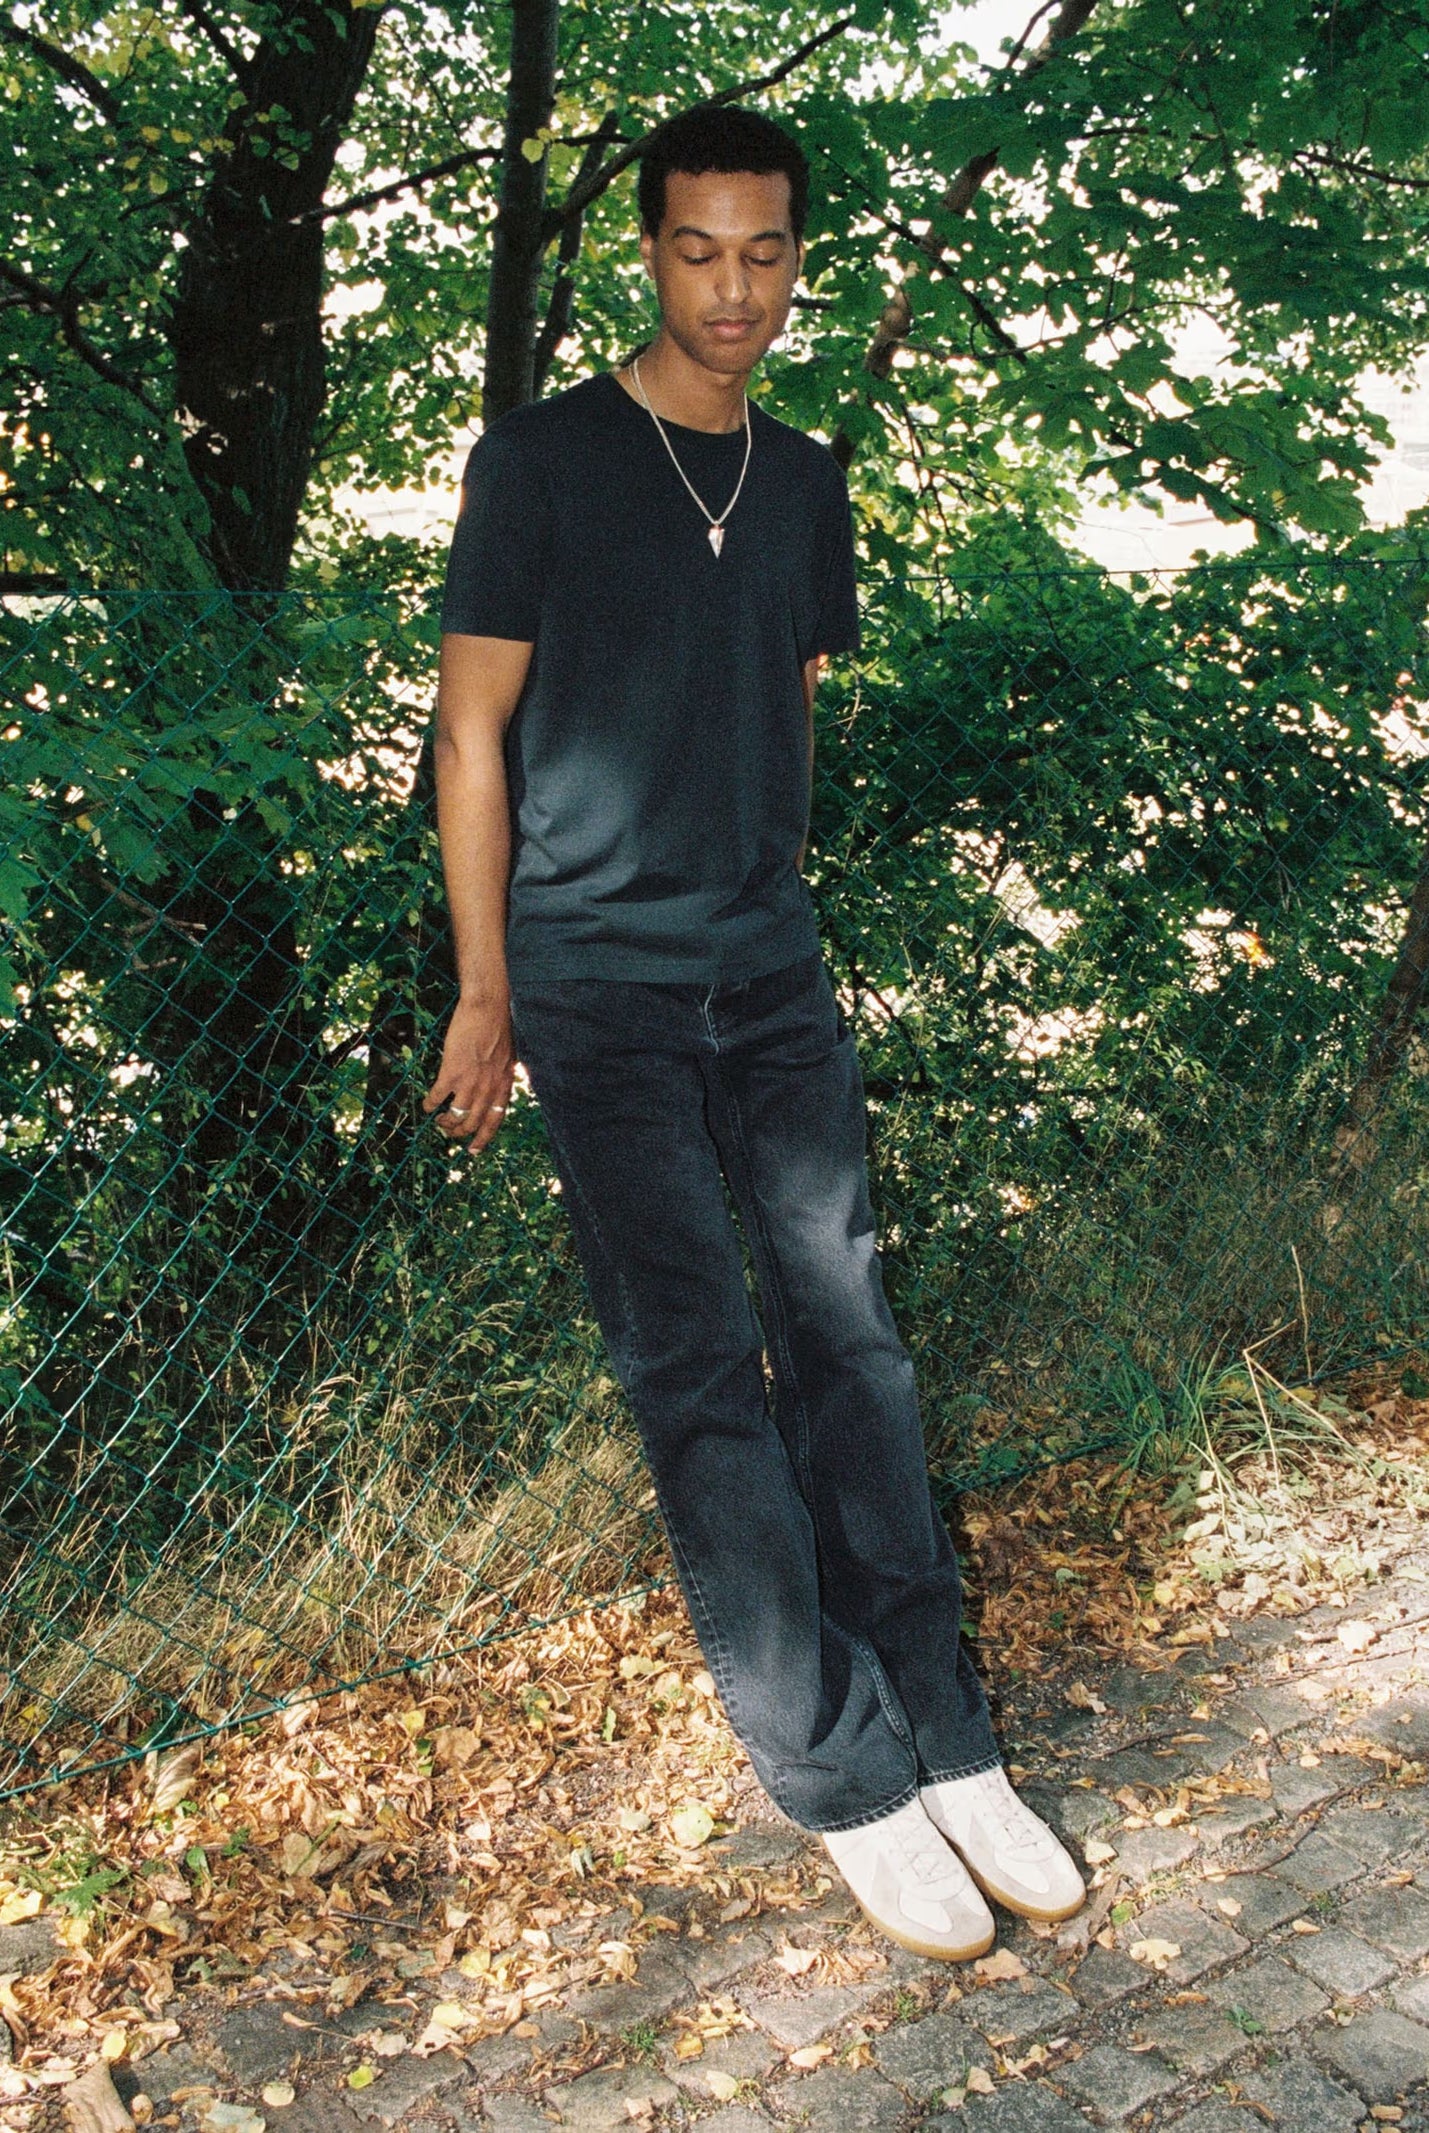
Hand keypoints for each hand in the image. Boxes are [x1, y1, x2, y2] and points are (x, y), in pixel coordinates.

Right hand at [421, 995, 516, 1149]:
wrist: (488, 1009)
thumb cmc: (498, 1027)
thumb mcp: (507, 1058)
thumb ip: (499, 1076)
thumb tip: (493, 1088)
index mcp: (503, 1086)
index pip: (495, 1121)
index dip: (483, 1139)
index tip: (474, 1150)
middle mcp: (488, 1089)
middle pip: (472, 1124)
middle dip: (459, 1132)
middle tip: (449, 1131)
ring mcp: (470, 1083)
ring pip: (456, 1116)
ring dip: (445, 1123)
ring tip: (439, 1120)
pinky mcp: (451, 1072)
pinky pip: (437, 1097)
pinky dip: (430, 1104)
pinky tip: (427, 1105)